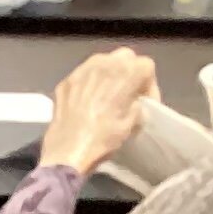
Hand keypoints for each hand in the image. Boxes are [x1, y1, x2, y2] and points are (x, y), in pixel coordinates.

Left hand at [41, 48, 158, 175]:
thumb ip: (138, 103)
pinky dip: (88, 85)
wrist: (67, 154)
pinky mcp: (64, 82)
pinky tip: (86, 102)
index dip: (148, 85)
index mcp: (127, 70)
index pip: (146, 67)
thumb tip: (134, 102)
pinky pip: (82, 77)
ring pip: (101, 64)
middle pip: (124, 59)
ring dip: (107, 76)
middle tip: (126, 94)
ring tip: (106, 96)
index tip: (145, 101)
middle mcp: (104, 62)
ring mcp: (81, 70)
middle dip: (128, 74)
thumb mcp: (133, 122)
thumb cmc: (104, 138)